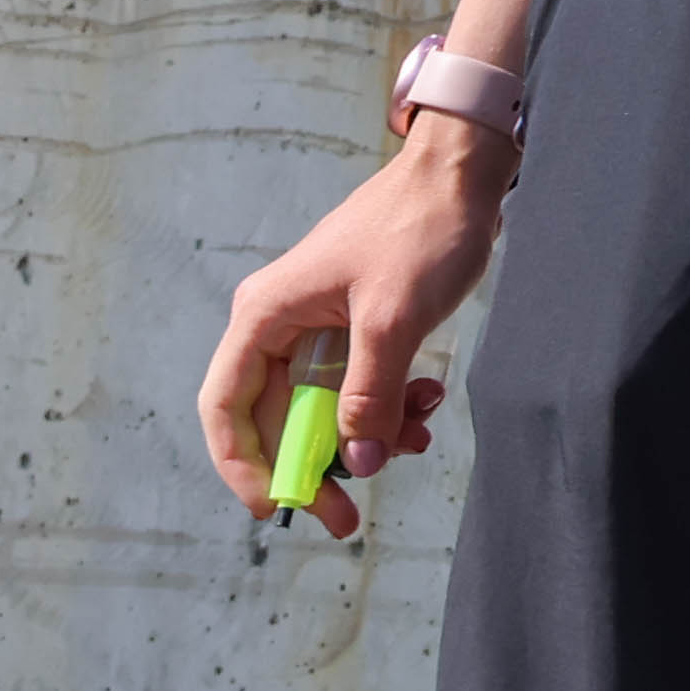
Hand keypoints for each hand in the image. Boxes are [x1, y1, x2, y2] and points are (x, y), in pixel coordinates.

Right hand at [204, 117, 507, 535]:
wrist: (462, 175)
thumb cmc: (419, 229)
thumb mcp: (394, 317)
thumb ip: (371, 394)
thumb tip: (357, 462)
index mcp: (264, 316)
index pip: (227, 407)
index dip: (243, 464)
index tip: (276, 507)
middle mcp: (278, 326)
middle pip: (276, 419)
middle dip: (317, 466)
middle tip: (351, 515)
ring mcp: (316, 329)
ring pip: (324, 410)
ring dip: (366, 436)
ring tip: (417, 434)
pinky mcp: (353, 329)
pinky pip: (357, 389)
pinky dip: (389, 408)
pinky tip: (425, 402)